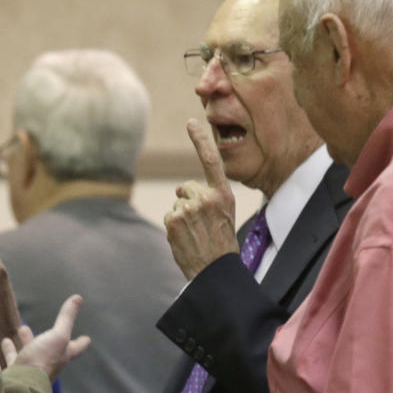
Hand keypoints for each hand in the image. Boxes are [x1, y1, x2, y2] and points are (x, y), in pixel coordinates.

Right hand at [1, 294, 90, 380]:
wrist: (20, 384)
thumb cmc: (43, 360)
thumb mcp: (58, 335)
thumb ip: (66, 317)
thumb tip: (78, 297)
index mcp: (62, 356)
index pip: (76, 348)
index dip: (82, 342)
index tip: (87, 339)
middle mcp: (49, 364)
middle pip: (52, 350)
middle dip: (51, 339)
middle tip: (52, 333)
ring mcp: (32, 369)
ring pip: (31, 352)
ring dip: (28, 340)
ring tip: (23, 328)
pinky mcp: (16, 372)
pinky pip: (13, 358)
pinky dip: (10, 348)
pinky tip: (5, 341)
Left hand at [164, 119, 239, 279]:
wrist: (216, 271)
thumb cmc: (222, 244)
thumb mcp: (224, 216)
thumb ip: (207, 198)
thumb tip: (179, 189)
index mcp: (223, 195)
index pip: (211, 161)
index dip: (200, 140)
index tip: (191, 122)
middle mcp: (206, 197)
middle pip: (186, 188)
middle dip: (188, 201)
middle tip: (201, 224)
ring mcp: (188, 208)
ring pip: (177, 204)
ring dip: (181, 217)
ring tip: (195, 235)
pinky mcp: (174, 219)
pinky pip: (169, 216)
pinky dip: (173, 227)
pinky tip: (185, 239)